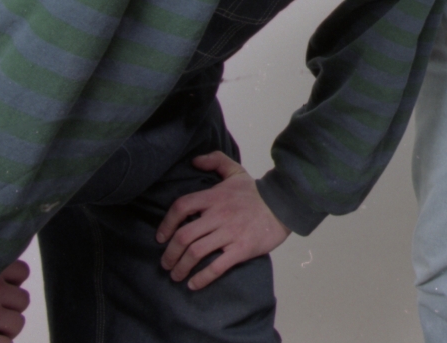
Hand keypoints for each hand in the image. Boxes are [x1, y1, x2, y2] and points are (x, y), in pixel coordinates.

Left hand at [155, 151, 291, 289]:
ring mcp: (229, 233)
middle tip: (165, 263)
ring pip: (196, 253)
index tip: (160, 238)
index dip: (166, 224)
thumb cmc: (256, 192)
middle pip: (184, 236)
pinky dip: (202, 278)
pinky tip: (194, 285)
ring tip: (176, 275)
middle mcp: (218, 215)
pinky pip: (216, 267)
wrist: (285, 205)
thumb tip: (194, 160)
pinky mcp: (241, 249)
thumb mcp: (236, 172)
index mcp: (214, 197)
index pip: (181, 207)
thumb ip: (215, 161)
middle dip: (170, 254)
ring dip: (181, 267)